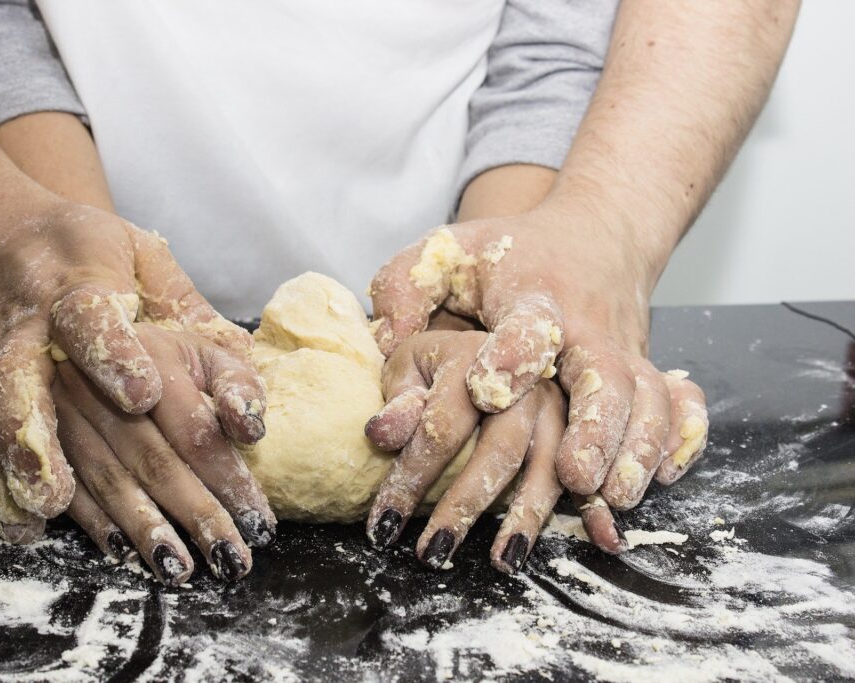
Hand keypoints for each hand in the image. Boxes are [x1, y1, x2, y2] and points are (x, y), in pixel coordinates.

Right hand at [0, 197, 255, 542]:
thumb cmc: (89, 257)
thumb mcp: (153, 267)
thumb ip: (207, 337)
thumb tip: (249, 422)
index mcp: (81, 289)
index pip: (94, 322)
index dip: (117, 357)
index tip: (143, 395)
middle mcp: (32, 334)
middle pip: (73, 405)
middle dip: (143, 475)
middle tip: (206, 531)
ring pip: (19, 435)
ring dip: (66, 493)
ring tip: (127, 545)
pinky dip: (3, 494)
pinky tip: (33, 531)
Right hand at [55, 323, 273, 583]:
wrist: (77, 329)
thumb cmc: (162, 352)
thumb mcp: (205, 350)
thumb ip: (237, 384)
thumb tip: (253, 431)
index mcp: (152, 356)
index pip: (195, 430)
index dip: (228, 478)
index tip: (259, 521)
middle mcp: (100, 383)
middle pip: (155, 460)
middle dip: (196, 514)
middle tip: (231, 559)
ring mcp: (61, 413)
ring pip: (108, 480)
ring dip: (145, 530)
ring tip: (180, 570)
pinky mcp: (38, 438)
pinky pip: (67, 488)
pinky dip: (96, 524)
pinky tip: (123, 553)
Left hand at [364, 330, 621, 571]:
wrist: (507, 337)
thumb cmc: (443, 359)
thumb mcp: (411, 361)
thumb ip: (398, 394)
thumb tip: (380, 434)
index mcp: (474, 355)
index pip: (441, 425)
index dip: (412, 475)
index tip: (384, 521)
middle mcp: (525, 380)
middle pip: (499, 447)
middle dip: (465, 504)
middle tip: (433, 550)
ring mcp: (561, 406)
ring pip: (550, 466)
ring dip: (527, 515)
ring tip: (502, 560)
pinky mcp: (587, 430)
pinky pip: (596, 471)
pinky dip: (598, 506)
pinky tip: (603, 538)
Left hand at [369, 203, 708, 509]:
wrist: (596, 234)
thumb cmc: (506, 256)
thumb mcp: (446, 254)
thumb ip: (407, 289)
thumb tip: (382, 342)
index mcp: (534, 299)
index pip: (527, 324)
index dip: (511, 355)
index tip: (487, 391)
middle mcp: (588, 329)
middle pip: (605, 376)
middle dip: (594, 427)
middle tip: (573, 476)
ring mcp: (625, 352)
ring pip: (646, 400)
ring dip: (635, 450)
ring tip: (612, 498)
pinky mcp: (647, 371)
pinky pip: (677, 406)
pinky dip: (677, 439)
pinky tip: (664, 476)